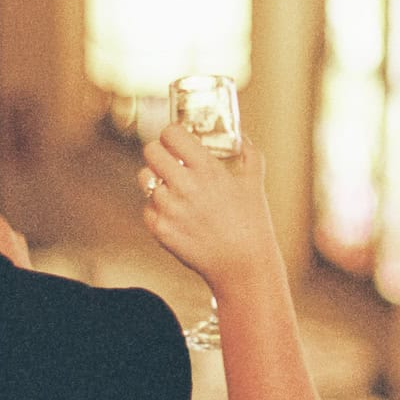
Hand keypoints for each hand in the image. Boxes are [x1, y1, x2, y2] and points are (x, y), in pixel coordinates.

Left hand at [141, 125, 280, 288]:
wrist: (242, 266)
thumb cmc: (252, 223)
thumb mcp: (255, 181)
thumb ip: (248, 153)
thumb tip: (240, 137)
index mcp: (207, 169)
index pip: (171, 133)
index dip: (173, 134)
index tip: (177, 140)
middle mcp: (184, 185)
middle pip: (151, 150)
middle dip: (160, 152)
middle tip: (169, 159)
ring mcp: (169, 208)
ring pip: (145, 178)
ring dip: (156, 179)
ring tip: (172, 187)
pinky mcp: (160, 229)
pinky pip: (147, 206)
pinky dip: (158, 207)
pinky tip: (175, 212)